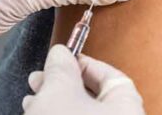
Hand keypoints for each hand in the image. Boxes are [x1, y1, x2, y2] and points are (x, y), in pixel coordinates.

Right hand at [22, 45, 144, 114]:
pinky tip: (38, 111)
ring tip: (33, 98)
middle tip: (43, 77)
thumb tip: (60, 53)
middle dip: (63, 83)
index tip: (64, 58)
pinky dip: (60, 114)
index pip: (112, 75)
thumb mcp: (58, 91)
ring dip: (56, 100)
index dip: (84, 62)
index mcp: (128, 107)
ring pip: (83, 111)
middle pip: (95, 95)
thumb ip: (61, 67)